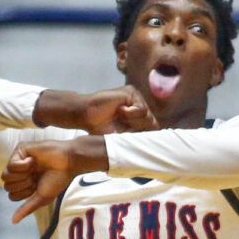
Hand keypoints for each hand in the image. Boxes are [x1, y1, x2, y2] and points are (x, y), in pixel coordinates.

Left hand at [2, 140, 76, 223]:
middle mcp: (20, 172)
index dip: (24, 194)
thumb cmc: (59, 179)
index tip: (37, 187)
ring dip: (22, 176)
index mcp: (26, 183)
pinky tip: (33, 161)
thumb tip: (13, 222)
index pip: (12, 195)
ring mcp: (19, 160)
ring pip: (5, 176)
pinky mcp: (20, 150)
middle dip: (23, 186)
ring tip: (34, 169)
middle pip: (7, 186)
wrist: (69, 162)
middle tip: (35, 178)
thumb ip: (27, 208)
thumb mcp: (42, 198)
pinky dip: (22, 166)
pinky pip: (11, 164)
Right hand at [34, 85, 158, 134]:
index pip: (152, 128)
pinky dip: (130, 114)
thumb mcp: (121, 136)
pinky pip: (141, 109)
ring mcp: (136, 98)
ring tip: (119, 117)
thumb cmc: (100, 127)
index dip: (145, 136)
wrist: (85, 115)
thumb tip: (153, 146)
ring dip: (132, 121)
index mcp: (138, 118)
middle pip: (152, 123)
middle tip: (122, 126)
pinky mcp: (132, 92)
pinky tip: (119, 110)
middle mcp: (139, 106)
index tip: (131, 136)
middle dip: (138, 129)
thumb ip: (136, 136)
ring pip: (148, 116)